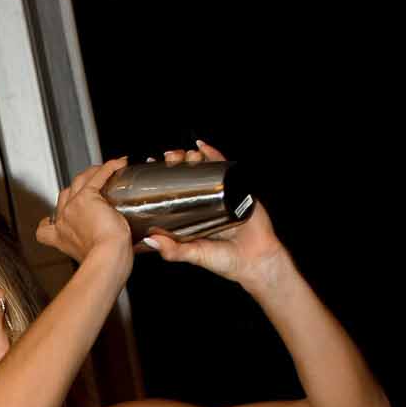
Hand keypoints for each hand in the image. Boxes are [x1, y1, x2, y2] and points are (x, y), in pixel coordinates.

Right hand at [36, 156, 132, 270]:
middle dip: (77, 190)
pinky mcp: (86, 197)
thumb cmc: (105, 264)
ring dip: (91, 173)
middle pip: (64, 196)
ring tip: (105, 171)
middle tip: (94, 188)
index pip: (45, 228)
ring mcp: (72, 208)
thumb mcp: (93, 259)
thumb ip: (98, 252)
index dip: (49, 221)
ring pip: (78, 181)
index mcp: (60, 238)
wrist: (106, 260)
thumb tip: (129, 250)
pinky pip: (97, 176)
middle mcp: (63, 221)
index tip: (54, 221)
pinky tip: (118, 165)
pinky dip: (108, 168)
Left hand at [142, 141, 287, 287]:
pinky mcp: (236, 188)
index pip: (172, 192)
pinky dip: (213, 153)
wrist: (255, 259)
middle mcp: (203, 203)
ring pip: (203, 168)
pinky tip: (202, 145)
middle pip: (186, 176)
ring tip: (183, 154)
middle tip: (168, 159)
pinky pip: (224, 167)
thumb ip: (174, 250)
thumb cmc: (225, 260)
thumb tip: (151, 240)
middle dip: (175, 163)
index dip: (161, 179)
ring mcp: (221, 194)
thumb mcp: (194, 255)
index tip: (150, 168)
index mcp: (190, 217)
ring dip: (191, 157)